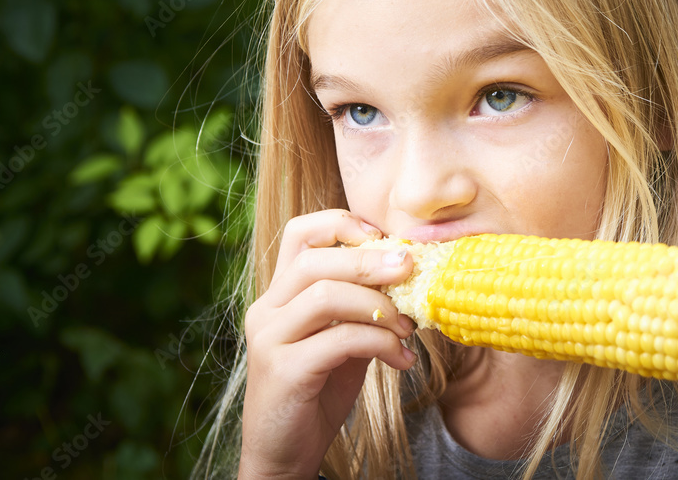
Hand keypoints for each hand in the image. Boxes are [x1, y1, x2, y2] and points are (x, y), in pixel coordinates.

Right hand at [237, 209, 416, 479]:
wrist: (286, 453)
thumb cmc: (318, 391)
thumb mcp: (343, 339)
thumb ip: (363, 306)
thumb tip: (410, 274)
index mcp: (279, 294)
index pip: (300, 233)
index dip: (342, 224)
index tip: (384, 237)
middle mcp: (267, 309)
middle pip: (317, 260)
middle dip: (371, 260)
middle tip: (411, 268)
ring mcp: (270, 339)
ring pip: (326, 295)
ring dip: (379, 305)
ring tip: (408, 327)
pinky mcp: (283, 371)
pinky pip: (339, 340)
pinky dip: (380, 344)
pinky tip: (402, 360)